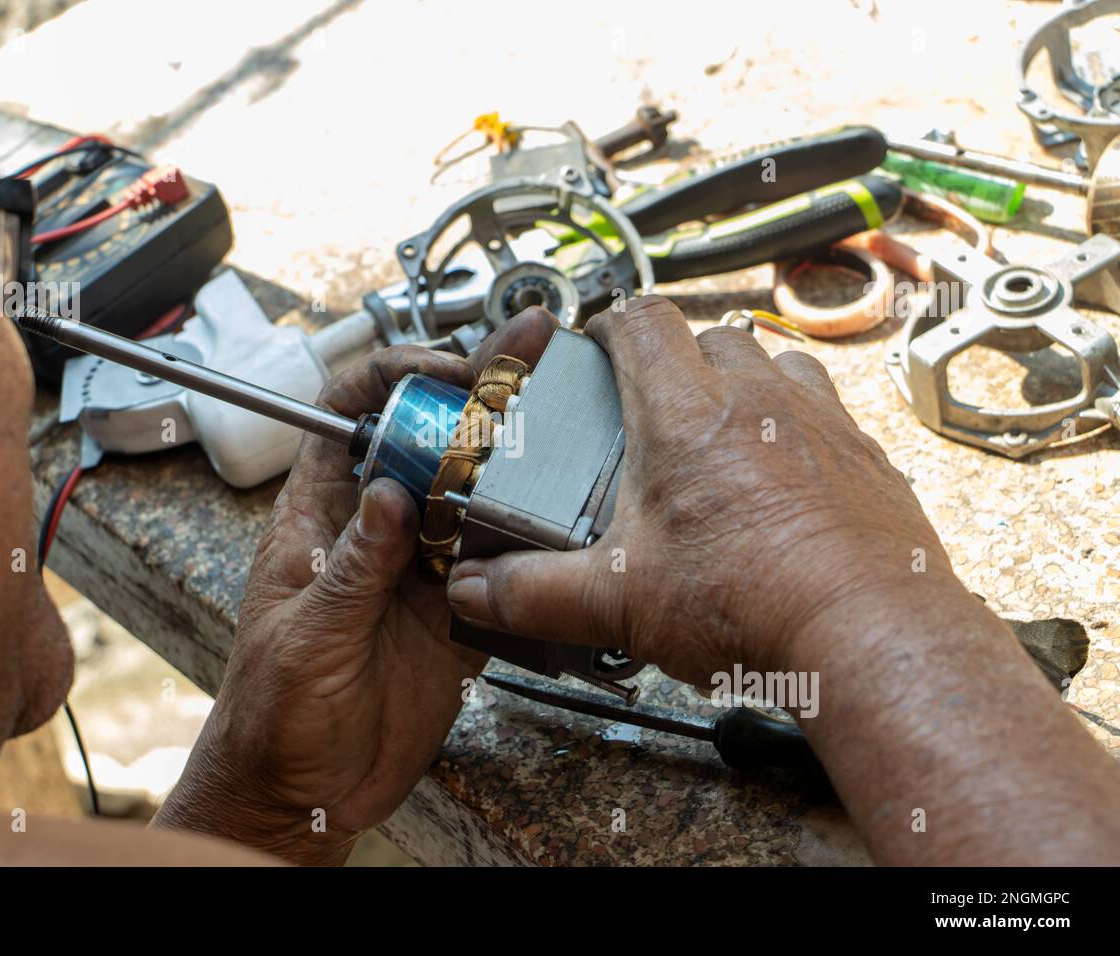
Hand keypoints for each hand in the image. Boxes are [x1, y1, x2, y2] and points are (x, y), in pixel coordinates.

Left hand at [155, 309, 557, 862]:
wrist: (302, 795)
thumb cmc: (272, 714)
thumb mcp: (306, 638)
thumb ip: (352, 568)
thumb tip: (389, 493)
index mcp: (320, 516)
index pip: (347, 413)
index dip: (393, 375)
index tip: (445, 370)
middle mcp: (376, 531)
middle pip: (427, 440)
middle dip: (477, 396)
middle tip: (529, 359)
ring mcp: (420, 571)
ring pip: (473, 494)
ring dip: (515, 462)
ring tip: (565, 425)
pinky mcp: (458, 616)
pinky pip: (502, 565)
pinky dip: (534, 544)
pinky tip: (564, 519)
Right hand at [445, 295, 962, 685]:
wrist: (868, 636)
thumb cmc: (751, 603)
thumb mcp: (618, 602)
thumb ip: (534, 594)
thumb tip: (474, 593)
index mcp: (685, 415)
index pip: (644, 321)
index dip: (613, 324)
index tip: (598, 348)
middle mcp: (758, 399)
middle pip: (711, 336)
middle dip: (675, 360)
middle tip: (649, 411)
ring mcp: (821, 420)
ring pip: (775, 363)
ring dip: (743, 383)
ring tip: (718, 439)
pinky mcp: (867, 456)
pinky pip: (827, 412)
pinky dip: (798, 427)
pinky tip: (783, 482)